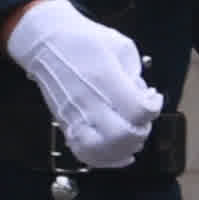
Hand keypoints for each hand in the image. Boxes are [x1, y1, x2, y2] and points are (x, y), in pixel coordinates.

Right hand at [4, 0, 159, 167]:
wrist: (45, 42)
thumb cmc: (84, 40)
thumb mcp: (120, 46)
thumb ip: (136, 74)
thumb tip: (143, 97)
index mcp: (105, 78)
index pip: (138, 110)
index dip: (153, 107)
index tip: (152, 97)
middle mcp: (89, 101)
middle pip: (123, 135)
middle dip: (141, 130)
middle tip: (142, 117)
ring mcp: (74, 116)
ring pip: (103, 150)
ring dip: (125, 147)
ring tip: (131, 134)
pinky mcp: (66, 124)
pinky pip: (85, 153)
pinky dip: (105, 159)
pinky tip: (118, 152)